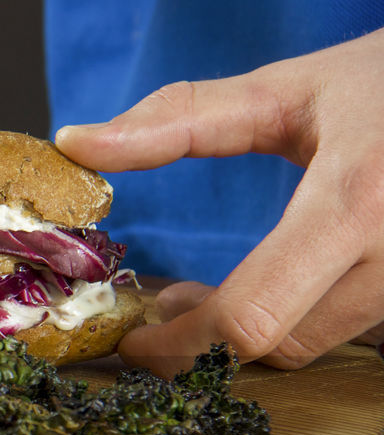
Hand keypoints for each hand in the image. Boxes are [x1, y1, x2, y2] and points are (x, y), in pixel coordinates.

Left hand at [55, 27, 383, 376]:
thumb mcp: (289, 89)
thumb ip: (180, 119)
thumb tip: (78, 142)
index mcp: (355, 204)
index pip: (250, 316)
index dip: (178, 345)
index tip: (133, 337)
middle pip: (277, 345)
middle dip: (203, 340)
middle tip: (165, 303)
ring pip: (312, 344)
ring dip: (246, 332)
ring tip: (205, 293)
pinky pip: (345, 331)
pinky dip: (291, 321)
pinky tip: (267, 289)